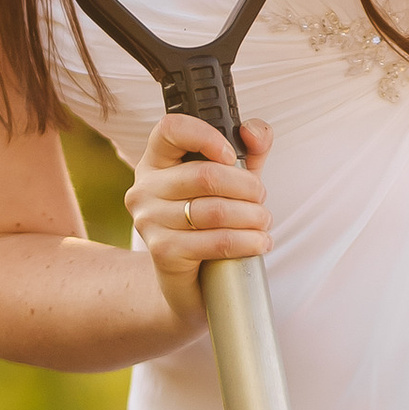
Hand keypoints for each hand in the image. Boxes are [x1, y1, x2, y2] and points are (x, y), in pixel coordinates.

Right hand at [127, 111, 273, 328]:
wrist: (189, 281)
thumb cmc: (210, 221)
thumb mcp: (232, 178)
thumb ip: (249, 148)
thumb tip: (254, 132)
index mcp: (157, 160)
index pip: (171, 128)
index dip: (206, 135)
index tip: (231, 154)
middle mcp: (145, 187)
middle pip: (205, 175)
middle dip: (247, 187)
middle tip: (262, 198)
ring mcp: (149, 220)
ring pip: (215, 210)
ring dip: (253, 216)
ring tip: (264, 222)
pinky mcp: (163, 251)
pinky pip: (216, 241)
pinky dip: (247, 241)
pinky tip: (260, 242)